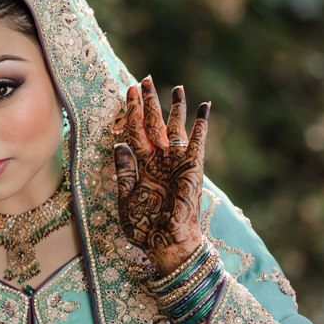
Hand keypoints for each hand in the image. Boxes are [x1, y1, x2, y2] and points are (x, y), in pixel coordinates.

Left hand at [113, 76, 209, 275]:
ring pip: (175, 128)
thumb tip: (119, 144)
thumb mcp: (126, 199)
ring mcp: (176, 162)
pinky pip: (198, 141)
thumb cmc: (145, 227)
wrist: (167, 244)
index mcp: (141, 165)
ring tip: (176, 87)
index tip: (128, 92)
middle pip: (152, 124)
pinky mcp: (193, 167)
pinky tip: (205, 106)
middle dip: (148, 102)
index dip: (131, 112)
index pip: (134, 132)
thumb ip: (124, 171)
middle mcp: (159, 160)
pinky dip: (202, 124)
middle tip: (144, 80)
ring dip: (175, 108)